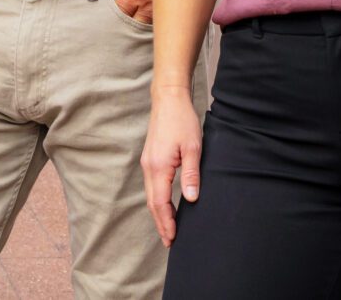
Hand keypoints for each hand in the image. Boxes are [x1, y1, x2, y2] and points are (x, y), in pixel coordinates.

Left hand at [80, 0, 157, 20]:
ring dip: (136, 23)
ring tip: (127, 16)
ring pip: (146, 26)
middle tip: (112, 18)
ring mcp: (162, 7)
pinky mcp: (170, 7)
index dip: (109, 13)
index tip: (102, 9)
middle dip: (122, 23)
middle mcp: (151, 3)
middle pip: (132, 25)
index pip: (120, 11)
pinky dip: (149, 21)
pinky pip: (158, 22)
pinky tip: (142, 15)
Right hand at [139, 89, 202, 245]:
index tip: (172, 238)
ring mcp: (147, 162)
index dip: (167, 222)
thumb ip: (191, 175)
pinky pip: (152, 185)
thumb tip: (191, 200)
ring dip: (158, 213)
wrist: (168, 98)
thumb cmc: (182, 120)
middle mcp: (149, 167)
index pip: (161, 203)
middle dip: (160, 223)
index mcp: (158, 167)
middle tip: (169, 242)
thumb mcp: (192, 148)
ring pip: (150, 195)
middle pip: (152, 203)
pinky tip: (164, 205)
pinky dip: (157, 200)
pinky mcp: (150, 158)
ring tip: (167, 228)